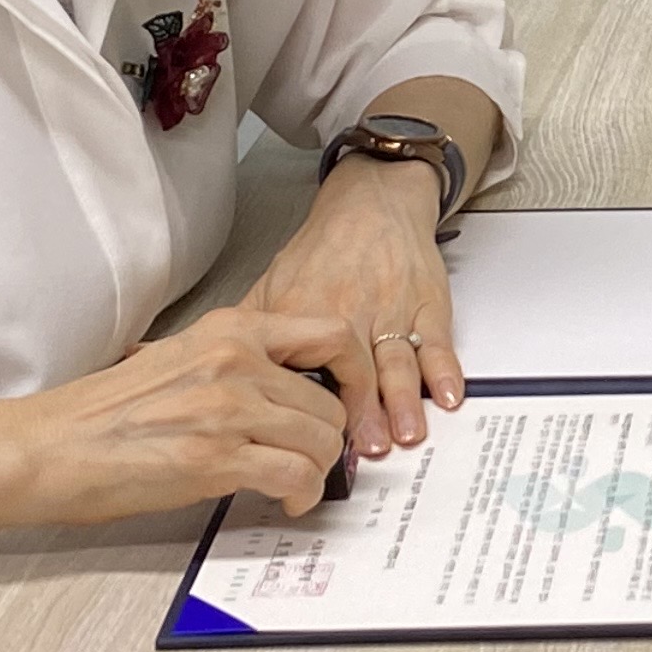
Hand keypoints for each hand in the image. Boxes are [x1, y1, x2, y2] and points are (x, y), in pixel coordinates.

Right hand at [0, 310, 355, 525]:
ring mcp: (227, 408)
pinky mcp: (216, 458)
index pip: (331, 332)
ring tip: (295, 481)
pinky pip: (296, 475)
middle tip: (312, 458)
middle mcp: (235, 360)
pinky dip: (301, 495)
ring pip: (323, 439)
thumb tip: (288, 389)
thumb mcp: (179, 359)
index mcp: (228, 330)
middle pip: (332, 400)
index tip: (351, 401)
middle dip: (329, 438)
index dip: (355, 373)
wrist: (48, 447)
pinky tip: (285, 500)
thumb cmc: (103, 414)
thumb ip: (235, 363)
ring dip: (317, 469)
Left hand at [248, 157, 462, 454]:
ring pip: (398, 360)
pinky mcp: (427, 303)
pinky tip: (448, 395)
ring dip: (404, 400)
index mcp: (305, 310)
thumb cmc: (325, 250)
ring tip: (405, 433)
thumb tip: (203, 370)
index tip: (309, 440)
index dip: (308, 408)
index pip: (303, 367)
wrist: (373, 202)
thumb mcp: (273, 283)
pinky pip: (437, 341)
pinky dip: (445, 369)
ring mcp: (393, 309)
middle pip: (357, 369)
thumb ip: (248, 331)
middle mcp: (351, 310)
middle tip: (366, 449)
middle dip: (364, 411)